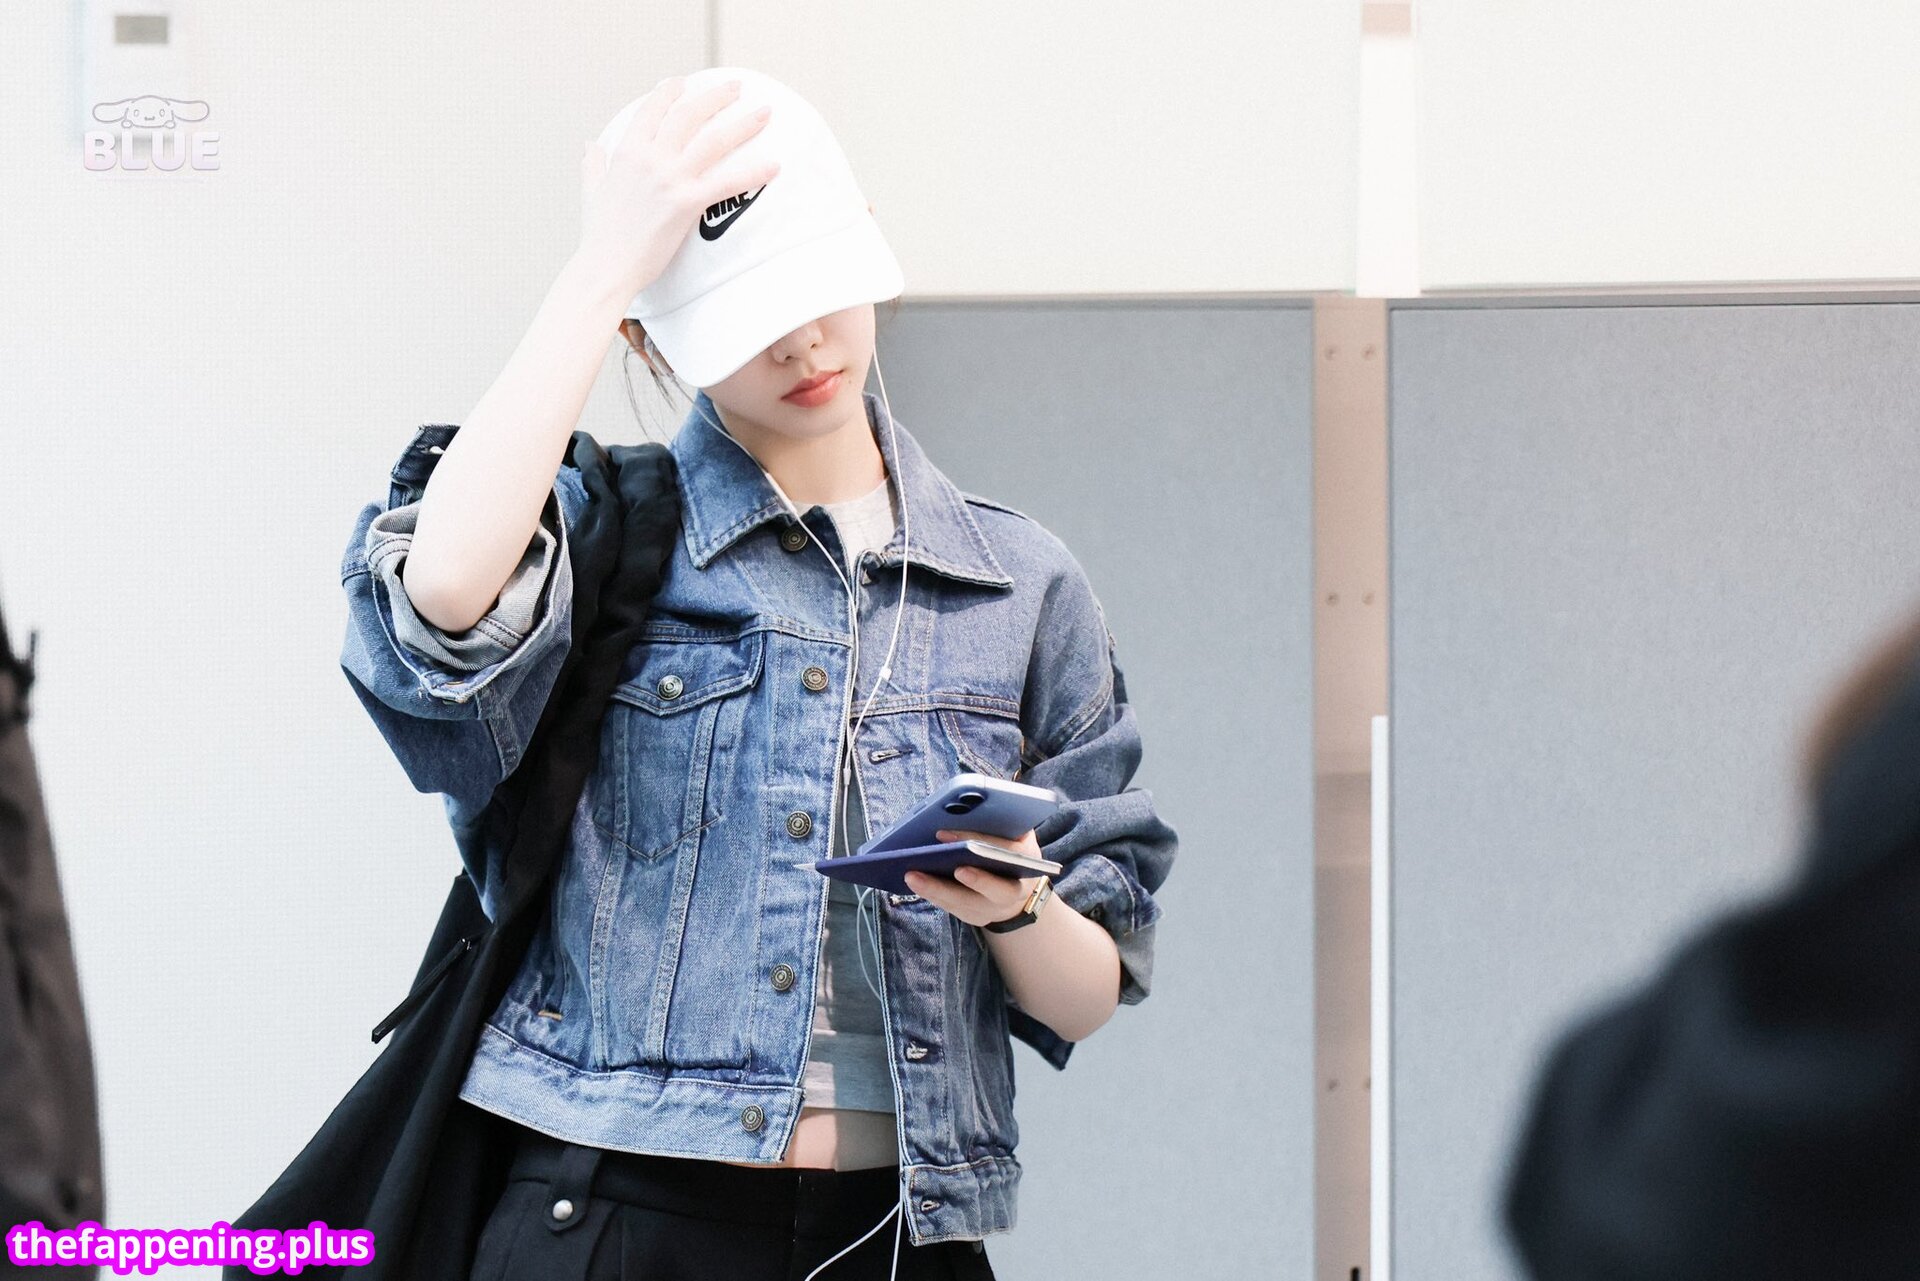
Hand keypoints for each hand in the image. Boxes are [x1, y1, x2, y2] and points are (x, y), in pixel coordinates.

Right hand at [578, 75, 781, 299]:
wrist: (606, 267)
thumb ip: (594, 163)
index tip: (685, 82)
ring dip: (743, 124)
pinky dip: (753, 173)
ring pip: (714, 141)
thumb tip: (590, 143)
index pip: (653, 109)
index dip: (670, 92)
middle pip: (689, 115)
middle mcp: (650, 158)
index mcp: (627, 151)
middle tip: (737, 87)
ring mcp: (670, 179)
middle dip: (716, 97)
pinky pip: (727, 182)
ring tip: (765, 113)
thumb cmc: (599, 234)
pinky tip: (775, 166)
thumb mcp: (592, 189)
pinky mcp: (687, 204)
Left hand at [902, 829, 1045, 928]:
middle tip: (923, 869)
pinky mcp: (977, 916)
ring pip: (964, 902)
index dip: (973, 840)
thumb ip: (1003, 818)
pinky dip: (933, 896)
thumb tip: (974, 802)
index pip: (1001, 850)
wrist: (1020, 885)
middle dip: (955, 879)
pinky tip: (915, 883)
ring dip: (935, 890)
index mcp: (1027, 859)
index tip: (941, 834)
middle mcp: (1015, 889)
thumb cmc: (1012, 847)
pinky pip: (953, 908)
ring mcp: (996, 907)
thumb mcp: (1017, 828)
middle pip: (988, 888)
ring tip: (910, 875)